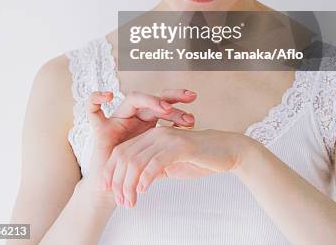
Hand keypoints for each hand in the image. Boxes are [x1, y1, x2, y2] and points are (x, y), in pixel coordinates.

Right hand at [80, 88, 196, 199]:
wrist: (111, 190)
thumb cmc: (133, 174)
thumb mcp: (156, 157)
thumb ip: (169, 146)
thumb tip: (196, 138)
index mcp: (146, 121)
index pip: (165, 106)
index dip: (179, 108)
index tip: (194, 117)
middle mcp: (132, 116)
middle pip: (153, 98)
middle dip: (172, 97)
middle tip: (189, 98)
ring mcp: (117, 119)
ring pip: (133, 98)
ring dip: (150, 101)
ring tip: (165, 108)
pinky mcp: (99, 128)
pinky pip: (92, 109)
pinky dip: (97, 98)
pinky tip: (108, 96)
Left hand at [102, 126, 249, 206]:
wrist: (226, 152)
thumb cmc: (200, 158)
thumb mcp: (171, 165)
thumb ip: (154, 169)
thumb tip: (137, 183)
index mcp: (151, 137)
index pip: (122, 152)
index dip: (111, 172)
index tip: (108, 191)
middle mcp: (156, 134)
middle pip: (125, 156)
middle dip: (118, 181)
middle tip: (120, 202)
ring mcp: (167, 138)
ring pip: (137, 160)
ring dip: (129, 183)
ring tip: (129, 201)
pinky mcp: (179, 146)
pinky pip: (156, 161)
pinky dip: (146, 176)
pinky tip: (142, 190)